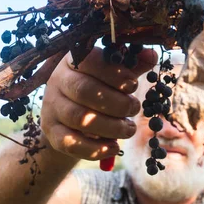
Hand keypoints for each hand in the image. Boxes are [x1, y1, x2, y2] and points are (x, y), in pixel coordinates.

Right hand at [41, 46, 157, 160]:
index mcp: (73, 61)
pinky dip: (95, 149)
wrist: (68, 117)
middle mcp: (57, 81)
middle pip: (84, 90)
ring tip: (129, 129)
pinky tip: (114, 148)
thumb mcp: (113, 74)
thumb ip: (132, 65)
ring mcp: (51, 108)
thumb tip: (152, 55)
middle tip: (135, 109)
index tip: (133, 85)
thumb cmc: (96, 88)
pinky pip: (71, 143)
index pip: (90, 61)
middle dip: (116, 103)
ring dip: (111, 127)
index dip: (114, 73)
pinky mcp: (52, 133)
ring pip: (79, 118)